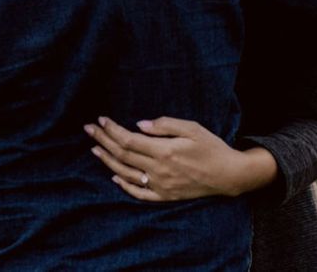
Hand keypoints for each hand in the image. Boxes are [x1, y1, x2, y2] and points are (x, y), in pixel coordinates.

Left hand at [83, 116, 275, 201]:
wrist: (228, 175)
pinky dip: (124, 185)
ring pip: (126, 174)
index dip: (112, 130)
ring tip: (94, 149)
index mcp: (164, 151)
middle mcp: (158, 170)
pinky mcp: (165, 196)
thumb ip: (165, 125)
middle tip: (88, 129)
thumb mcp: (192, 128)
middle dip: (103, 140)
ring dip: (107, 161)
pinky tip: (114, 176)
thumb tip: (139, 125)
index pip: (129, 140)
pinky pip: (139, 193)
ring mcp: (160, 185)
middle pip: (123, 155)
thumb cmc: (211, 147)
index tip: (101, 120)